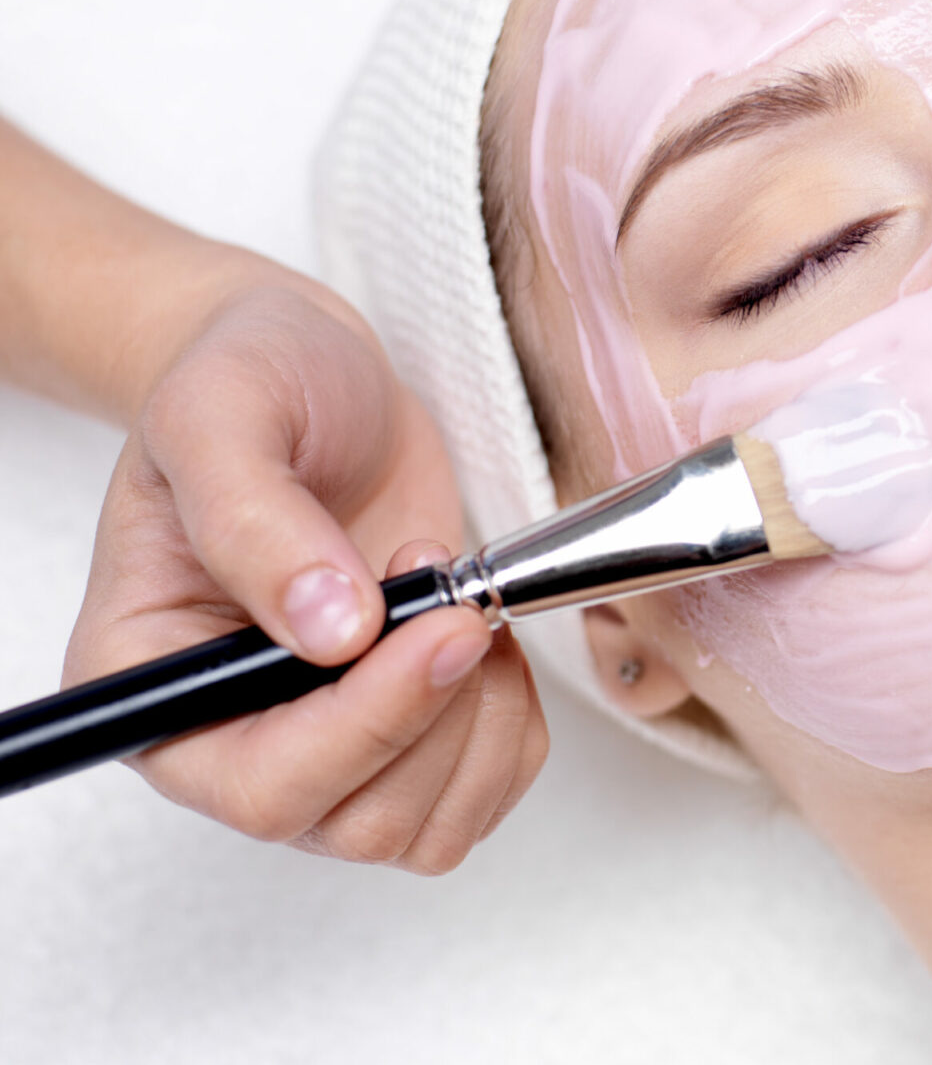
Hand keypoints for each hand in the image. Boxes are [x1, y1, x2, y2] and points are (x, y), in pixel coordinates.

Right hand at [63, 282, 547, 873]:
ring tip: (461, 601)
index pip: (262, 784)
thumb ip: (255, 521)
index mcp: (152, 691)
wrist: (316, 372)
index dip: (368, 726)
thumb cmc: (249, 383)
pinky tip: (487, 636)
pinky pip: (482, 793)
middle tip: (454, 596)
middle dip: (440, 714)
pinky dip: (514, 726)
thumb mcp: (220, 415)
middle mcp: (228, 743)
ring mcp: (322, 749)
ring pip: (428, 825)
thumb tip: (329, 633)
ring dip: (484, 720)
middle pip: (358, 820)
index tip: (442, 629)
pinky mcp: (403, 735)